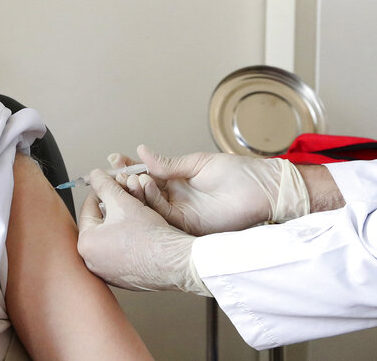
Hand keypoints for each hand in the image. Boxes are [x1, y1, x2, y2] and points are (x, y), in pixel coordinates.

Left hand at [77, 169, 209, 294]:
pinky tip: (141, 232)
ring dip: (121, 222)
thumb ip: (104, 185)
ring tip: (136, 212)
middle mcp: (92, 262)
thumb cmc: (149, 236)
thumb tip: (94, 176)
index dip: (102, 191)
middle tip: (126, 197)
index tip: (111, 184)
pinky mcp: (123, 279)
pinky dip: (128, 240)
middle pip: (100, 223)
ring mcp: (107, 273)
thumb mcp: (123, 201)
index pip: (89, 207)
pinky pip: (121, 252)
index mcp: (86, 243)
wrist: (175, 262)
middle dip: (113, 207)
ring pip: (111, 237)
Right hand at [111, 146, 309, 235]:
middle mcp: (176, 198)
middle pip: (143, 192)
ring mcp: (181, 213)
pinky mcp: (188, 225)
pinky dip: (151, 200)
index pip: (147, 174)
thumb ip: (168, 163)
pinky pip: (163, 214)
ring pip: (148, 205)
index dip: (130, 167)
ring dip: (136, 190)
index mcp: (178, 180)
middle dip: (126, 180)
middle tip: (114, 170)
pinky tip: (146, 186)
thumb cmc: (238, 174)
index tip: (114, 159)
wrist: (262, 190)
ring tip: (130, 176)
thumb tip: (141, 152)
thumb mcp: (197, 163)